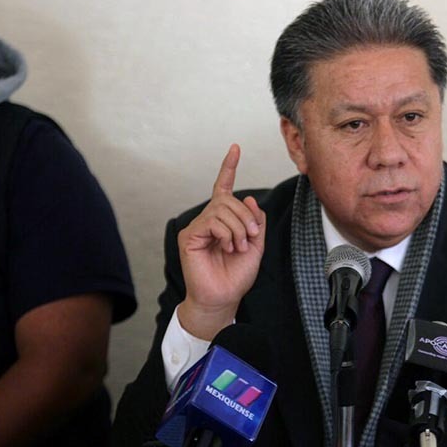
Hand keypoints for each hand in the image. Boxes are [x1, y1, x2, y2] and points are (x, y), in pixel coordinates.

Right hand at [177, 144, 265, 339]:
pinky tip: (228, 246)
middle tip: (251, 237)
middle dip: (246, 217)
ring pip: (222, 209)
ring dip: (239, 227)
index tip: (235, 148)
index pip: (224, 188)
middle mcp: (209, 220)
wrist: (224, 298)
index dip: (229, 167)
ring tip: (239, 246)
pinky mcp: (190, 236)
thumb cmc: (237, 275)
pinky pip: (212, 221)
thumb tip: (247, 198)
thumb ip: (255, 221)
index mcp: (224, 220)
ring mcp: (198, 227)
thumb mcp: (256, 245)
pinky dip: (227, 232)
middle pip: (229, 200)